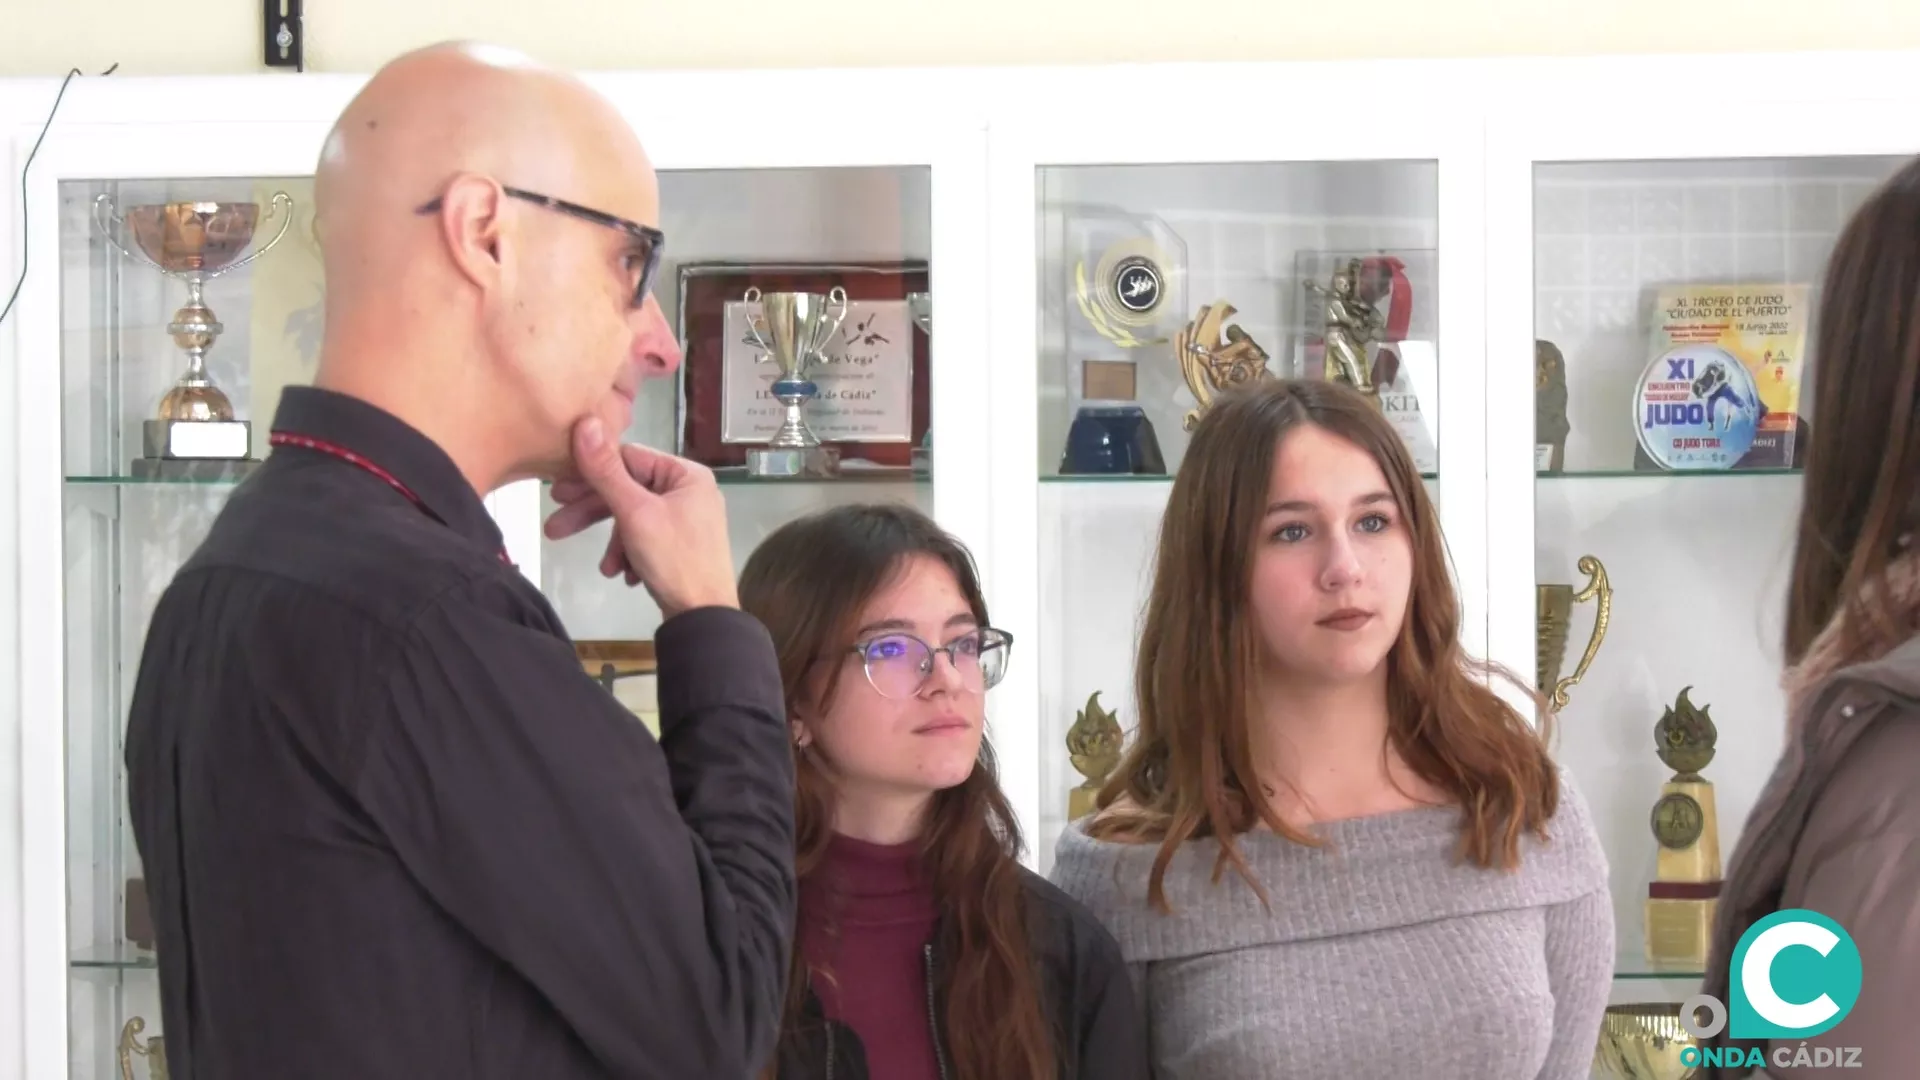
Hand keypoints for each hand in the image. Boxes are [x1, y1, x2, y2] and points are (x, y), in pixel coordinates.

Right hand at [544, 417, 739, 618]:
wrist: (704, 618)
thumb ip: (606, 471)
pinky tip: (625, 575)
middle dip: (593, 514)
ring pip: (633, 518)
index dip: (591, 473)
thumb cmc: (675, 559)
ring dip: (614, 543)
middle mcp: (689, 491)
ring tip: (605, 570)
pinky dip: (630, 555)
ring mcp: (686, 519)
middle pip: (628, 491)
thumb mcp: (635, 513)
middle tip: (555, 527)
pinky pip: (645, 538)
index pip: (629, 459)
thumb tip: (586, 423)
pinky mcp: (680, 545)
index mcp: (686, 475)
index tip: (557, 490)